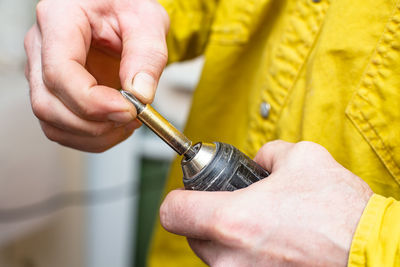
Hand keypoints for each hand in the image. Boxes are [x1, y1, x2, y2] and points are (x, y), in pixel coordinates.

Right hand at [24, 0, 168, 151]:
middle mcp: (42, 47)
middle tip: (132, 117)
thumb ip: (147, 55)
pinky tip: (116, 125)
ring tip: (128, 121)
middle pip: (48, 103)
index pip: (60, 72)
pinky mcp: (56, 92)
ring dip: (94, 134)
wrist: (123, 12)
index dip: (93, 101)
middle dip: (94, 123)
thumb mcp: (147, 20)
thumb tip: (140, 95)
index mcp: (59, 19)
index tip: (128, 110)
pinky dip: (92, 137)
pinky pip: (62, 128)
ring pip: (52, 122)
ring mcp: (44, 72)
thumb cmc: (128, 7)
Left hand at [160, 141, 372, 265]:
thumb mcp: (303, 159)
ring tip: (261, 227)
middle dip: (208, 218)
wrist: (373, 254)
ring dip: (228, 240)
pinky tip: (274, 245)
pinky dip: (245, 257)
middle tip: (234, 206)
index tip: (190, 193)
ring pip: (214, 256)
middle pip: (192, 235)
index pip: (173, 212)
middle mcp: (230, 259)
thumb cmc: (339, 212)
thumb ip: (268, 153)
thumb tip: (259, 160)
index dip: (179, 198)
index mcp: (232, 220)